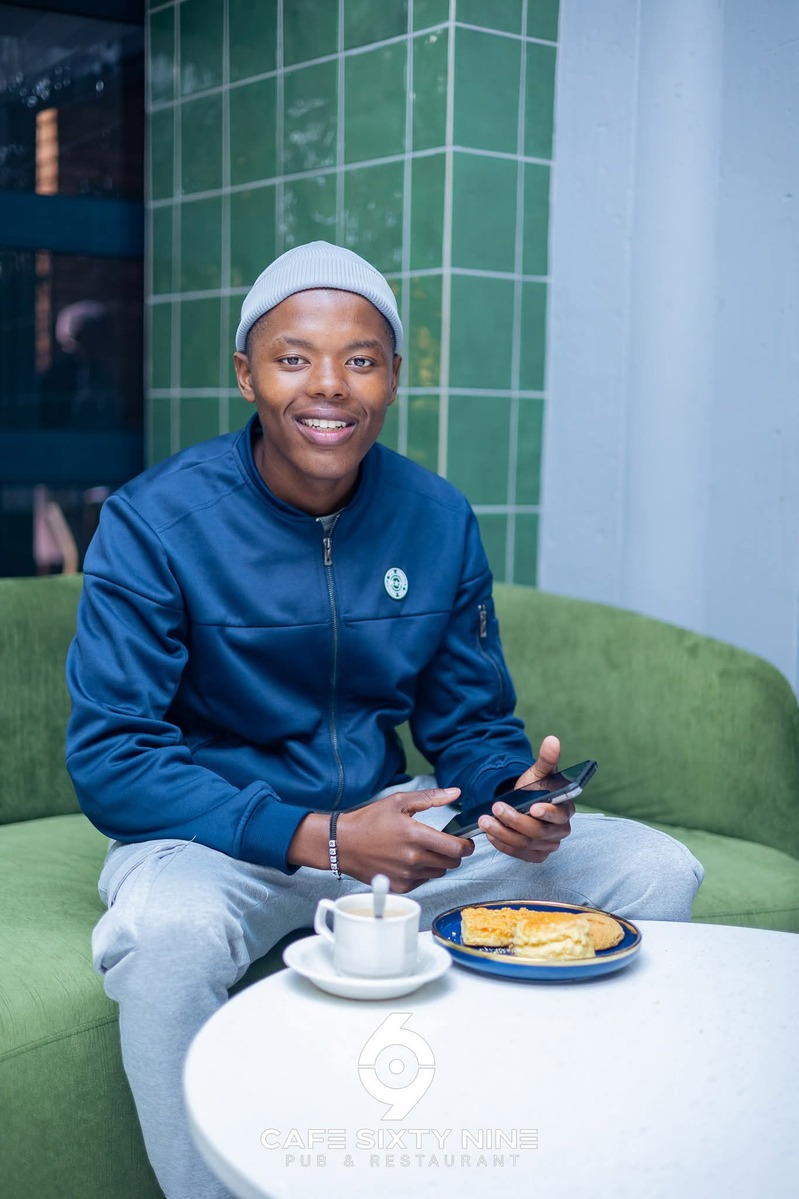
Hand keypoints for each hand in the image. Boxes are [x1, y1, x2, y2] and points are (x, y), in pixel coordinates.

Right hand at [288, 788, 473, 892]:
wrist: (343, 844)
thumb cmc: (369, 821)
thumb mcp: (398, 802)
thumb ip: (430, 798)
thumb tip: (456, 793)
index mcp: (416, 836)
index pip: (456, 849)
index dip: (467, 846)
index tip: (466, 841)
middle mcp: (414, 859)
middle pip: (452, 863)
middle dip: (454, 853)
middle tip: (445, 843)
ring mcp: (407, 875)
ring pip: (438, 872)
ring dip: (438, 862)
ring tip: (424, 850)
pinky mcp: (400, 886)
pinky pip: (423, 881)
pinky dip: (423, 872)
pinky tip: (411, 860)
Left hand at [476, 734, 572, 862]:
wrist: (524, 804)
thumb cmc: (535, 788)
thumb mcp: (538, 773)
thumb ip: (546, 759)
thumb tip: (552, 740)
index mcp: (566, 809)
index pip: (559, 815)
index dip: (548, 813)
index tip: (533, 807)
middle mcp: (560, 830)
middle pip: (538, 832)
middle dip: (514, 820)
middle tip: (496, 808)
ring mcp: (548, 845)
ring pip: (525, 844)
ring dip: (502, 832)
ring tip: (485, 820)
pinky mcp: (535, 855)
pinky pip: (518, 854)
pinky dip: (503, 845)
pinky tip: (490, 834)